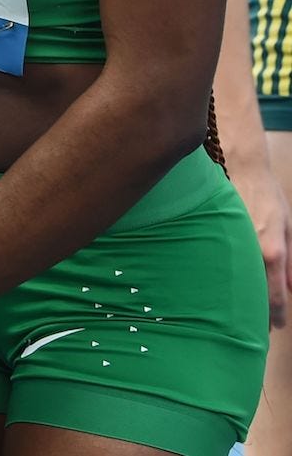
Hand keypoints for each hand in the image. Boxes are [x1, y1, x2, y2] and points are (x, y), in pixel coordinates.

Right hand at [230, 156, 291, 328]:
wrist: (240, 166)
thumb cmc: (266, 194)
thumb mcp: (289, 227)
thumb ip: (291, 259)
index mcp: (272, 251)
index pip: (275, 296)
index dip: (277, 315)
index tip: (276, 327)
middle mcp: (250, 251)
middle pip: (251, 295)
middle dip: (254, 315)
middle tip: (255, 329)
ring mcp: (228, 244)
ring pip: (231, 282)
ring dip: (235, 299)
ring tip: (236, 312)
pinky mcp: (211, 235)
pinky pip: (216, 263)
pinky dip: (220, 277)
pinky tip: (218, 284)